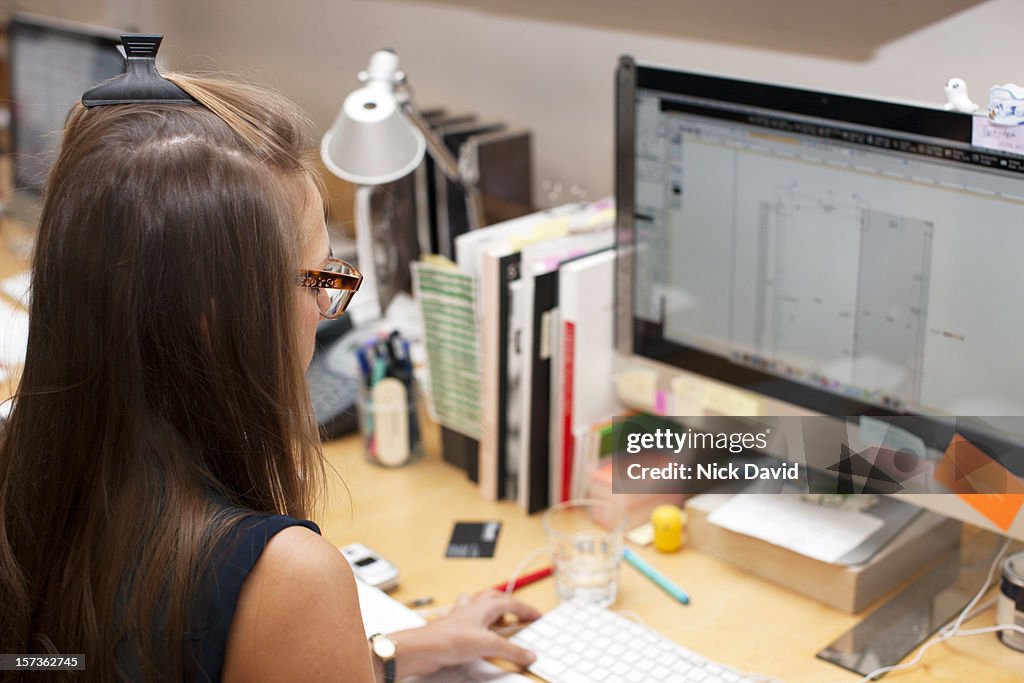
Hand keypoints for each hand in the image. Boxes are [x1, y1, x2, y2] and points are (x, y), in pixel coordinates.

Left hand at [388, 590, 540, 678]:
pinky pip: (467, 619)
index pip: (511, 603)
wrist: (423, 648)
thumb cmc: (449, 639)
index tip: (537, 616)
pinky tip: (477, 632)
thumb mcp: (488, 645)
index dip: (526, 610)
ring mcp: (461, 618)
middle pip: (495, 598)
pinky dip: (476, 623)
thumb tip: (529, 653)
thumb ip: (511, 650)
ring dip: (492, 611)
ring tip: (500, 623)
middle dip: (510, 605)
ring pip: (480, 605)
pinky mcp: (452, 629)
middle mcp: (472, 608)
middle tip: (520, 616)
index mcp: (484, 606)